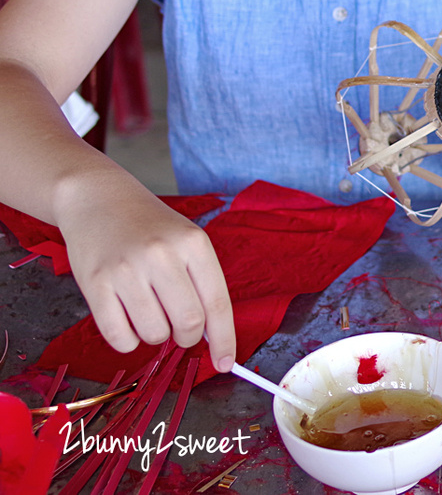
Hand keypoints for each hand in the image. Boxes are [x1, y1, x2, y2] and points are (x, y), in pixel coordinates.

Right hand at [51, 174, 235, 370]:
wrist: (99, 198)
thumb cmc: (150, 226)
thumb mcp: (186, 241)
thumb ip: (201, 282)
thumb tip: (213, 338)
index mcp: (194, 244)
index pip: (217, 304)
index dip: (224, 340)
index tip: (226, 363)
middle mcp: (162, 255)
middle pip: (188, 323)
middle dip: (187, 338)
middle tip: (179, 330)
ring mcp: (126, 269)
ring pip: (154, 334)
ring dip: (156, 335)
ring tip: (149, 312)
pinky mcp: (95, 283)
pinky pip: (119, 337)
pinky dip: (128, 341)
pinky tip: (127, 319)